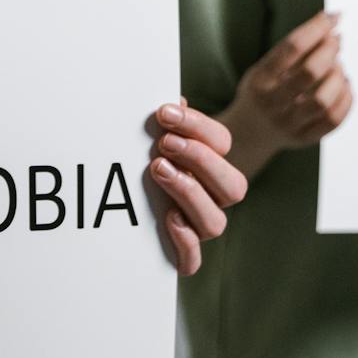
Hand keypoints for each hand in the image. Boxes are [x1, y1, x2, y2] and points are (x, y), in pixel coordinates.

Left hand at [146, 100, 246, 276]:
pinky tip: (168, 218)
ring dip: (190, 193)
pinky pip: (192, 261)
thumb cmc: (142, 157)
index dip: (197, 126)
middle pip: (233, 186)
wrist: (124, 198)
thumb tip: (169, 97)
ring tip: (157, 170)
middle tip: (164, 144)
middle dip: (200, 160)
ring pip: (215, 222)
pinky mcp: (180, 254)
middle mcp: (214, 197)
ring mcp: (199, 226)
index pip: (222, 143)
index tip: (163, 112)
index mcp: (213, 163)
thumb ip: (164, 119)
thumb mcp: (152, 134)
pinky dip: (185, 242)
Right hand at [222, 11, 353, 177]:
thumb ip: (293, 48)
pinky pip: (334, 120)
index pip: (291, 48)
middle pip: (310, 72)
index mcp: (259, 80)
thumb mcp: (265, 67)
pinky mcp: (303, 138)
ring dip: (339, 77)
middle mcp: (271, 104)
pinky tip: (344, 86)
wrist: (248, 133)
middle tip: (336, 41)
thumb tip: (331, 22)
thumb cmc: (263, 91)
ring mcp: (288, 124)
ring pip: (324, 100)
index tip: (333, 17)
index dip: (317, 28)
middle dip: (330, 50)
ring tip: (338, 67)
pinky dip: (346, 99)